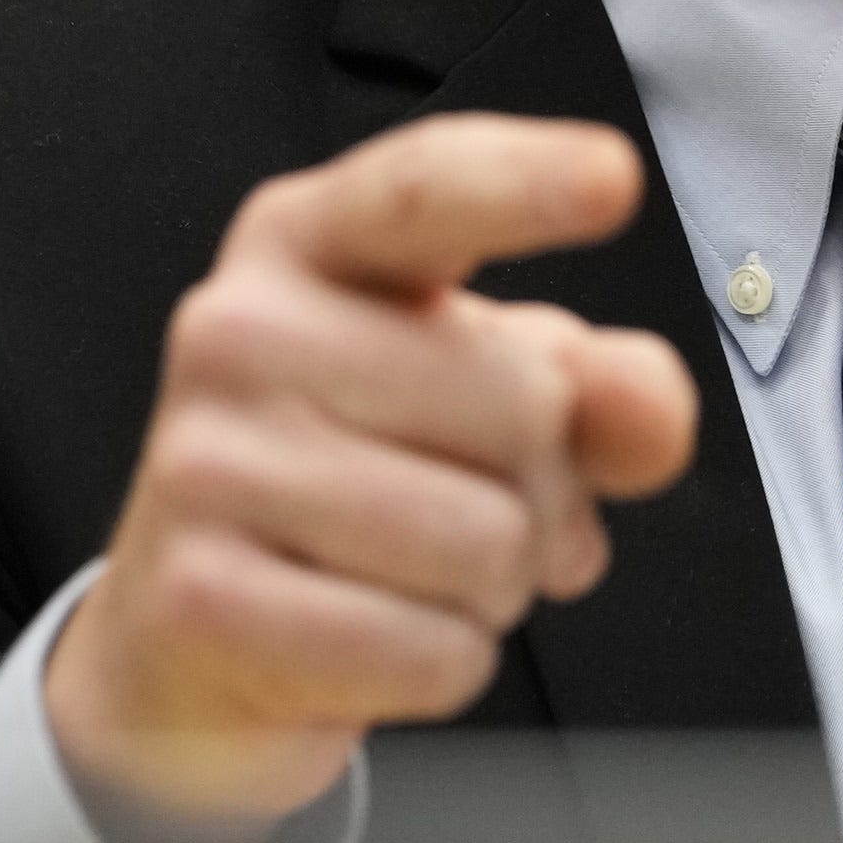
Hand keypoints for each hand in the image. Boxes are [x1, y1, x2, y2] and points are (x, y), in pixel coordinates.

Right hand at [46, 111, 699, 841]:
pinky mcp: (198, 596)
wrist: (191, 635)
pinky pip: (431, 651)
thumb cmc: (363, 478)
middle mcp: (238, 327)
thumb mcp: (491, 401)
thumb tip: (651, 411)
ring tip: (415, 575)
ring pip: (488, 545)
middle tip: (463, 504)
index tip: (613, 176)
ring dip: (494, 590)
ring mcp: (201, 460)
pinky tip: (374, 638)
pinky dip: (444, 666)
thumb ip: (598, 387)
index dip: (524, 184)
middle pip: (524, 404)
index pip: (427, 193)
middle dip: (543, 490)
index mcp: (312, 241)